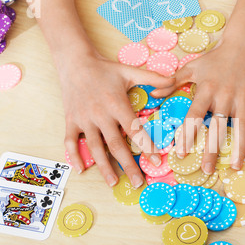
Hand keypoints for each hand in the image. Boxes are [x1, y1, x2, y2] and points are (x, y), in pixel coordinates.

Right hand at [59, 49, 175, 187]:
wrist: (75, 62)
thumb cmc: (105, 69)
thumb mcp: (130, 71)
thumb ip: (153, 77)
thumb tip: (174, 80)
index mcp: (116, 104)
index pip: (134, 130)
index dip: (146, 146)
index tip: (156, 161)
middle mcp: (101, 115)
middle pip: (116, 145)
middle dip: (128, 165)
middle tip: (138, 182)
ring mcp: (84, 119)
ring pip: (95, 147)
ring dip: (104, 167)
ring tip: (113, 183)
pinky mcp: (71, 121)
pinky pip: (71, 141)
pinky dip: (75, 156)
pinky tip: (81, 169)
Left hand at [155, 40, 244, 174]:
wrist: (243, 44)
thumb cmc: (214, 58)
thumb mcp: (191, 67)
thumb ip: (172, 82)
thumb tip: (153, 92)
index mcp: (206, 89)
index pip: (195, 117)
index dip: (188, 136)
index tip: (182, 153)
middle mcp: (225, 95)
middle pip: (218, 127)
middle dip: (213, 150)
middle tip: (208, 169)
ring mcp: (243, 97)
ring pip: (241, 127)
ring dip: (238, 148)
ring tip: (235, 167)